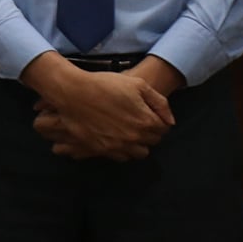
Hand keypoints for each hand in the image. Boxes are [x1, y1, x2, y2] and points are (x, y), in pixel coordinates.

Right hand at [29, 64, 173, 159]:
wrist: (73, 92)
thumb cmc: (105, 85)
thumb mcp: (138, 84)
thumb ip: (160, 103)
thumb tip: (169, 121)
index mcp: (146, 121)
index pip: (164, 129)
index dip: (159, 121)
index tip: (151, 115)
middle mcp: (134, 137)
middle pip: (153, 142)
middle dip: (150, 133)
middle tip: (139, 121)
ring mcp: (118, 146)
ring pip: (139, 153)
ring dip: (138, 144)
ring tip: (129, 132)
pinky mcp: (102, 150)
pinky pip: (121, 157)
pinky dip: (123, 150)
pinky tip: (117, 138)